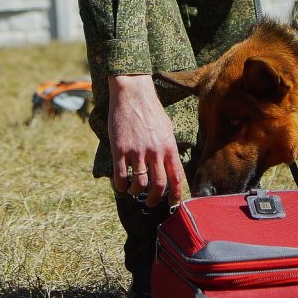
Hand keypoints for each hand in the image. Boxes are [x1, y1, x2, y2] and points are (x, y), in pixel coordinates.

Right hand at [107, 74, 185, 207]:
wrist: (132, 93)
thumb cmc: (151, 110)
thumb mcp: (167, 129)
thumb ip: (169, 149)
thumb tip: (171, 168)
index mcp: (169, 147)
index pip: (177, 179)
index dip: (176, 196)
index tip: (173, 204)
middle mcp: (155, 152)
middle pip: (158, 186)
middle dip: (155, 199)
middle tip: (150, 202)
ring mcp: (137, 151)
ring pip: (139, 184)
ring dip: (136, 192)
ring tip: (133, 191)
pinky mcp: (120, 149)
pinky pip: (121, 176)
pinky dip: (121, 186)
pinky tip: (120, 185)